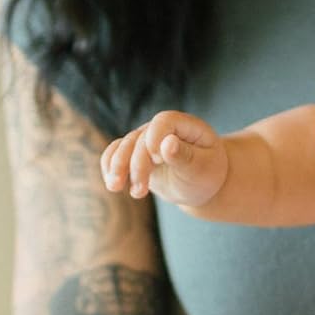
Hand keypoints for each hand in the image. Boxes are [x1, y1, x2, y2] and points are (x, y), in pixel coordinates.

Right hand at [100, 110, 228, 208]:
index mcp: (185, 125)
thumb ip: (185, 156)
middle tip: (139, 192)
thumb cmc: (205, 175)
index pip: (164, 121)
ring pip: (124, 146)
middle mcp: (162, 128)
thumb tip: (167, 143)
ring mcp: (145, 139)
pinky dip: (109, 167)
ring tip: (115, 188)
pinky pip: (114, 154)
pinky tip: (112, 184)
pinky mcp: (133, 153)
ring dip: (118, 167)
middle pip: (141, 138)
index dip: (156, 136)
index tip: (157, 159)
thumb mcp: (201, 168)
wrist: (198, 186)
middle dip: (137, 165)